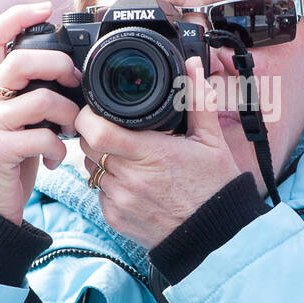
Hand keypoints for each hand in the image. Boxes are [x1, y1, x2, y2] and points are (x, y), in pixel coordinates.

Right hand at [0, 1, 83, 223]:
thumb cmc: (13, 157)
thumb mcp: (19, 118)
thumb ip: (32, 92)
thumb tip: (69, 70)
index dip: (16, 15)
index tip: (45, 7)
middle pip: (20, 60)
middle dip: (58, 66)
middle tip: (75, 82)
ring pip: (39, 100)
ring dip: (68, 115)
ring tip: (72, 131)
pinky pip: (40, 137)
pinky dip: (59, 149)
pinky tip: (58, 159)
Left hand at [78, 57, 243, 249]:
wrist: (215, 235)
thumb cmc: (214, 187)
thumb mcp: (211, 140)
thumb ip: (197, 100)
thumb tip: (192, 67)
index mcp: (151, 154)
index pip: (97, 131)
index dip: (89, 117)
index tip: (97, 110)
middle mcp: (130, 179)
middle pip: (88, 146)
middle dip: (97, 134)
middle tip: (119, 133)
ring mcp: (120, 201)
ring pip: (91, 168)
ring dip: (102, 160)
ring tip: (130, 159)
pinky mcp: (116, 219)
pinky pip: (99, 193)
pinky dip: (109, 184)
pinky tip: (133, 183)